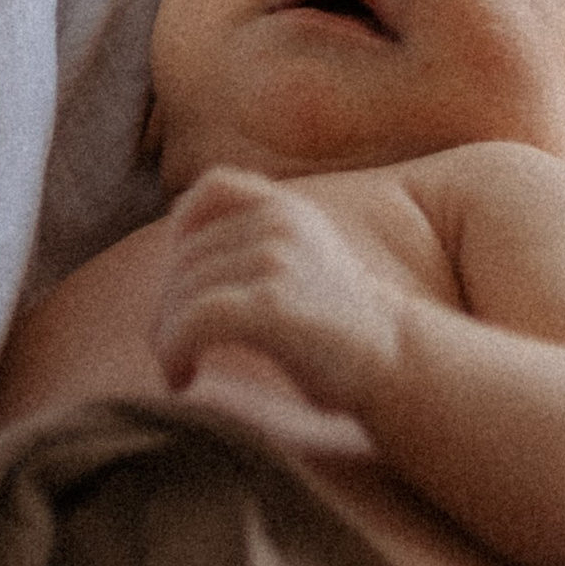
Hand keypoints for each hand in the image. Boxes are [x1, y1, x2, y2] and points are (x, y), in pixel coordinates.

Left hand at [154, 167, 402, 413]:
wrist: (398, 361)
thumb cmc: (342, 327)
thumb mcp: (306, 259)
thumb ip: (258, 243)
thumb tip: (178, 261)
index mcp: (288, 208)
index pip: (212, 188)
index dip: (183, 227)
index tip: (182, 275)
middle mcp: (279, 225)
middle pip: (187, 255)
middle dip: (169, 304)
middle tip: (174, 346)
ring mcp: (275, 262)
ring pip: (183, 291)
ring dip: (166, 336)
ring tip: (179, 367)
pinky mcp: (270, 306)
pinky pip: (192, 321)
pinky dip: (174, 351)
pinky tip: (184, 377)